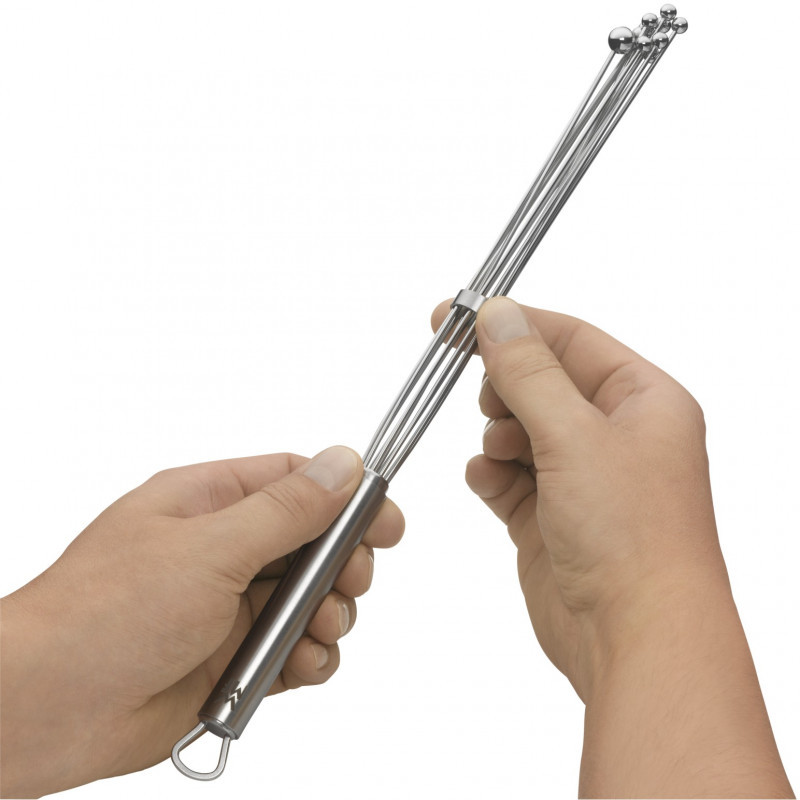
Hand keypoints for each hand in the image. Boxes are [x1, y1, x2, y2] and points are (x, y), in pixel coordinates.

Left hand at [0, 447, 403, 797]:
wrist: (46, 710)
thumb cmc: (105, 615)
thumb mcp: (209, 549)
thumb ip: (286, 510)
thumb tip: (343, 463)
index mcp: (209, 504)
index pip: (297, 483)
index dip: (347, 498)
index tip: (387, 520)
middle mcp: (223, 551)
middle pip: (314, 544)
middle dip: (343, 564)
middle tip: (349, 580)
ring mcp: (229, 607)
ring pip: (311, 600)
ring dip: (330, 616)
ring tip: (317, 630)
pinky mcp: (233, 659)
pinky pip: (296, 652)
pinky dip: (310, 659)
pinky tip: (300, 664)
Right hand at [433, 296, 718, 695]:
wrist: (636, 639)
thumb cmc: (634, 539)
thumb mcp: (574, 435)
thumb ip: (528, 372)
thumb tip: (497, 315)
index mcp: (642, 402)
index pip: (571, 340)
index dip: (515, 324)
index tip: (460, 316)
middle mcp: (615, 436)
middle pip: (542, 384)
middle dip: (505, 388)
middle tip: (487, 397)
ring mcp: (582, 479)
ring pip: (520, 430)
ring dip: (498, 434)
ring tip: (500, 451)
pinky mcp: (551, 518)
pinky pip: (507, 477)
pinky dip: (491, 474)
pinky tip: (488, 480)